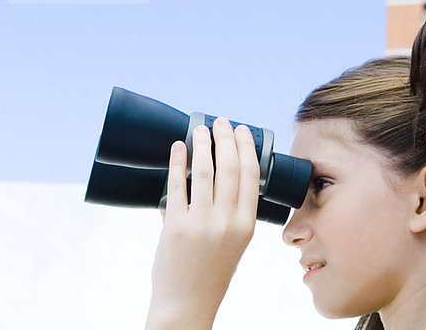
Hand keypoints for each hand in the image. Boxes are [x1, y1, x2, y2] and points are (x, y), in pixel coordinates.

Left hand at [145, 118, 259, 329]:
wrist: (188, 304)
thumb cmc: (211, 273)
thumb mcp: (235, 243)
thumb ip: (231, 212)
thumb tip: (218, 175)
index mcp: (246, 225)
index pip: (250, 175)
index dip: (246, 147)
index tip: (241, 130)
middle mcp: (227, 222)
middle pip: (229, 167)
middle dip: (225, 138)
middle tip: (220, 122)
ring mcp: (201, 223)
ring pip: (204, 170)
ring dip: (202, 143)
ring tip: (198, 129)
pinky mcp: (175, 226)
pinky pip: (176, 185)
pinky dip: (176, 162)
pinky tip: (177, 147)